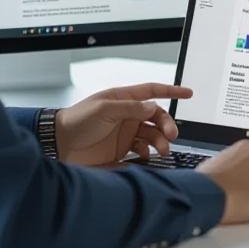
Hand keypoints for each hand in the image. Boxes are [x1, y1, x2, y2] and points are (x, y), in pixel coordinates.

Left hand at [55, 84, 192, 166]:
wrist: (59, 145)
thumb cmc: (77, 121)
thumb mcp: (104, 109)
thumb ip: (130, 108)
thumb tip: (153, 107)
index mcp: (124, 99)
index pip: (152, 92)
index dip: (171, 91)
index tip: (189, 93)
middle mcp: (128, 116)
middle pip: (157, 117)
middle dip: (168, 125)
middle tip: (171, 135)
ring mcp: (125, 133)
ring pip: (153, 135)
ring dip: (160, 142)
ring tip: (162, 151)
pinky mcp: (122, 150)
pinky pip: (143, 150)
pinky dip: (148, 153)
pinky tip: (146, 156)